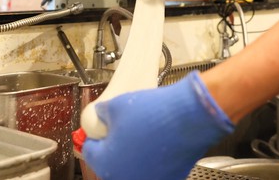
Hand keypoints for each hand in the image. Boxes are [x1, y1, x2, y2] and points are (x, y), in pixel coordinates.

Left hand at [82, 72, 233, 179]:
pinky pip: (153, 169)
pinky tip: (158, 142)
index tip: (99, 130)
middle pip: (111, 163)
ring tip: (143, 134)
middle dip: (114, 147)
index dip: (94, 136)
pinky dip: (153, 159)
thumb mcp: (117, 105)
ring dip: (134, 154)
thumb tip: (101, 115)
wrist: (189, 117)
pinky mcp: (169, 179)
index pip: (89, 151)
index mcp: (106, 163)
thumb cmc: (153, 113)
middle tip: (122, 129)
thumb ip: (102, 114)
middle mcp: (124, 178)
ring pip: (133, 167)